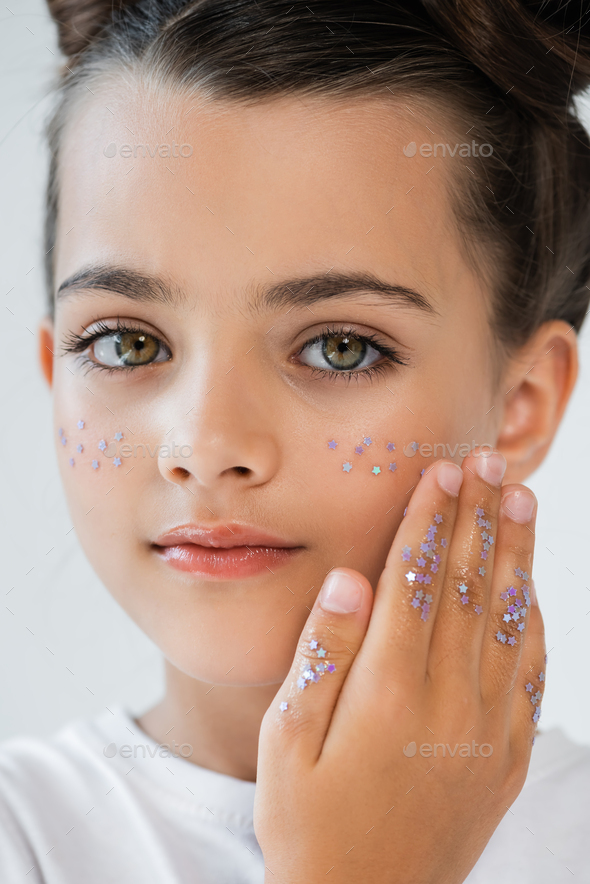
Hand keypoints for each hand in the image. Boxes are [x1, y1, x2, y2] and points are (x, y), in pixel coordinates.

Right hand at [254, 451, 544, 883]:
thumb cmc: (310, 820)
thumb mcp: (285, 743)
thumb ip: (320, 657)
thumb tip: (349, 582)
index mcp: (386, 692)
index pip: (416, 582)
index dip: (429, 521)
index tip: (442, 473)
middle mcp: (446, 701)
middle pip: (468, 587)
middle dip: (477, 517)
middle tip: (487, 462)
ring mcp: (484, 728)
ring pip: (508, 620)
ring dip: (515, 554)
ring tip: (520, 499)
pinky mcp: (505, 753)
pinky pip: (530, 672)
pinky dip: (535, 620)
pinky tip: (533, 586)